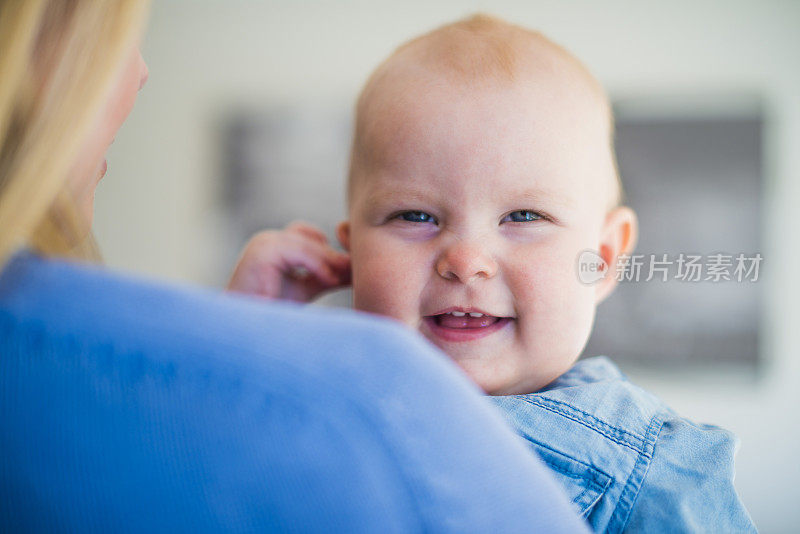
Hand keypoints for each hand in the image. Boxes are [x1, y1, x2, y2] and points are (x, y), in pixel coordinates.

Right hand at [227, 221, 350, 301]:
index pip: (310, 235)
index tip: (347, 271)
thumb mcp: (307, 288)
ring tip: (341, 279)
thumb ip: (328, 276)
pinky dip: (318, 266)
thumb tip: (356, 270)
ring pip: (308, 244)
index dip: (329, 251)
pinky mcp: (263, 253)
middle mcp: (268, 240)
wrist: (245, 328)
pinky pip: (299, 252)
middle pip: (311, 237)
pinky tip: (329, 281)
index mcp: (275, 245)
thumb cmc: (272, 310)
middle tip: (353, 272)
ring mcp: (263, 243)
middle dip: (333, 256)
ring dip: (328, 261)